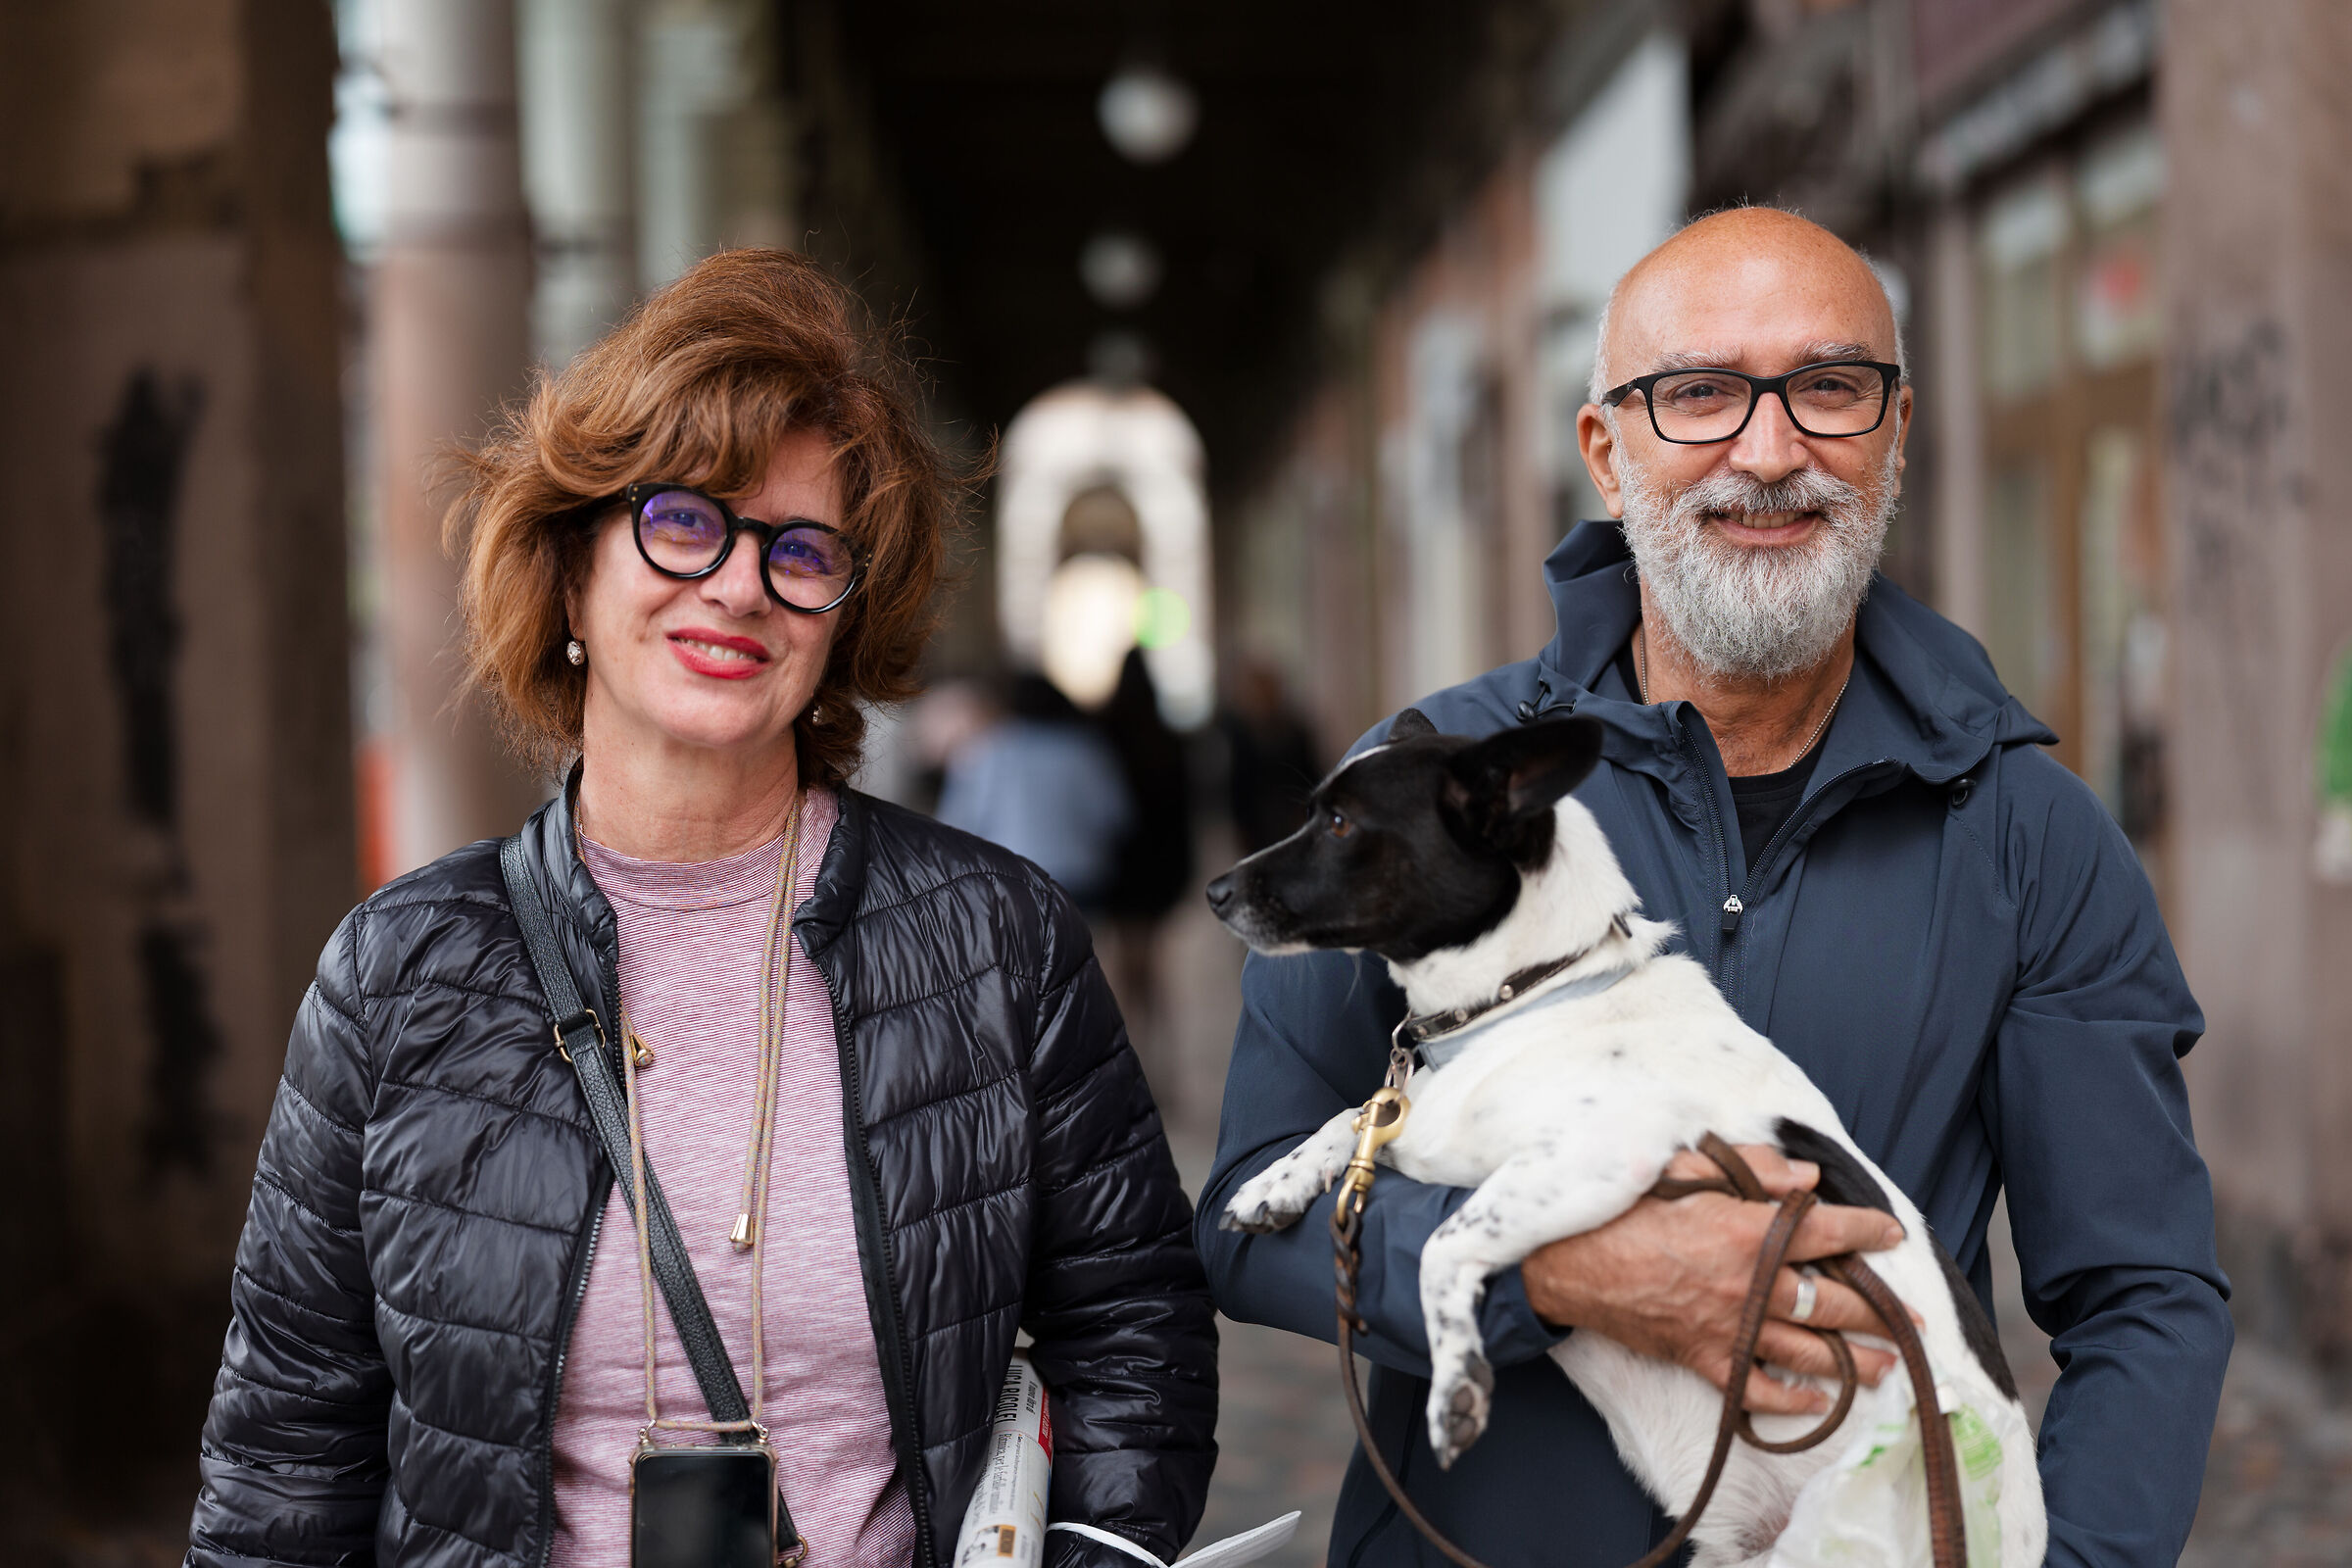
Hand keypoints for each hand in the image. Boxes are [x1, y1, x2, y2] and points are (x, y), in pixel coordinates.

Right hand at [1520, 1144, 1910, 1415]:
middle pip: (1834, 1304)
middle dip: (1881, 1312)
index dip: (1867, 1232)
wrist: (1571, 1263)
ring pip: (1810, 1352)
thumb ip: (1752, 1170)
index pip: (1828, 1233)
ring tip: (1888, 1365)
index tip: (1891, 1234)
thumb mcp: (1685, 1169)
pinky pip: (1759, 1391)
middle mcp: (1750, 1286)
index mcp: (1749, 1232)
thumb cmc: (1625, 1210)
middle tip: (1912, 1322)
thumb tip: (1806, 1180)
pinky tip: (1818, 1398)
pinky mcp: (1705, 1359)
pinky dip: (1792, 1398)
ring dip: (1856, 1361)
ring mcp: (1730, 1329)